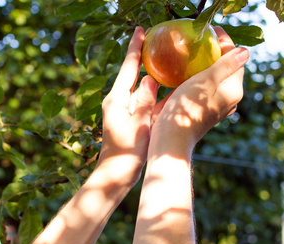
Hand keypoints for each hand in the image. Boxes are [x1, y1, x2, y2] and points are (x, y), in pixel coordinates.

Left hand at [97, 26, 158, 185]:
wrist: (116, 174)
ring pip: (141, 88)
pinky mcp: (132, 120)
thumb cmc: (126, 153)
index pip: (128, 67)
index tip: (141, 30)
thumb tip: (150, 79)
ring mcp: (125, 111)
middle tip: (156, 40)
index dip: (135, 48)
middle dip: (143, 57)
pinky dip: (156, 94)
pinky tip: (168, 88)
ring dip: (152, 75)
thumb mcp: (139, 125)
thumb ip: (144, 102)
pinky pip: (145, 102)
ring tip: (166, 60)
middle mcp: (119, 102)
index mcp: (117, 100)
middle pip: (133, 74)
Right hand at [151, 26, 248, 147]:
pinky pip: (202, 90)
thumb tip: (244, 52)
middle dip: (215, 54)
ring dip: (204, 67)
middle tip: (200, 41)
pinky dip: (195, 80)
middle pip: (225, 70)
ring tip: (191, 55)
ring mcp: (214, 107)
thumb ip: (225, 65)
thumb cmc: (187, 109)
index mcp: (233, 90)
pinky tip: (183, 75)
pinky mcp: (201, 112)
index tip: (211, 31)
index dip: (225, 42)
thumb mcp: (205, 81)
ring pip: (213, 80)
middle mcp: (227, 99)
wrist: (171, 139)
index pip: (235, 60)